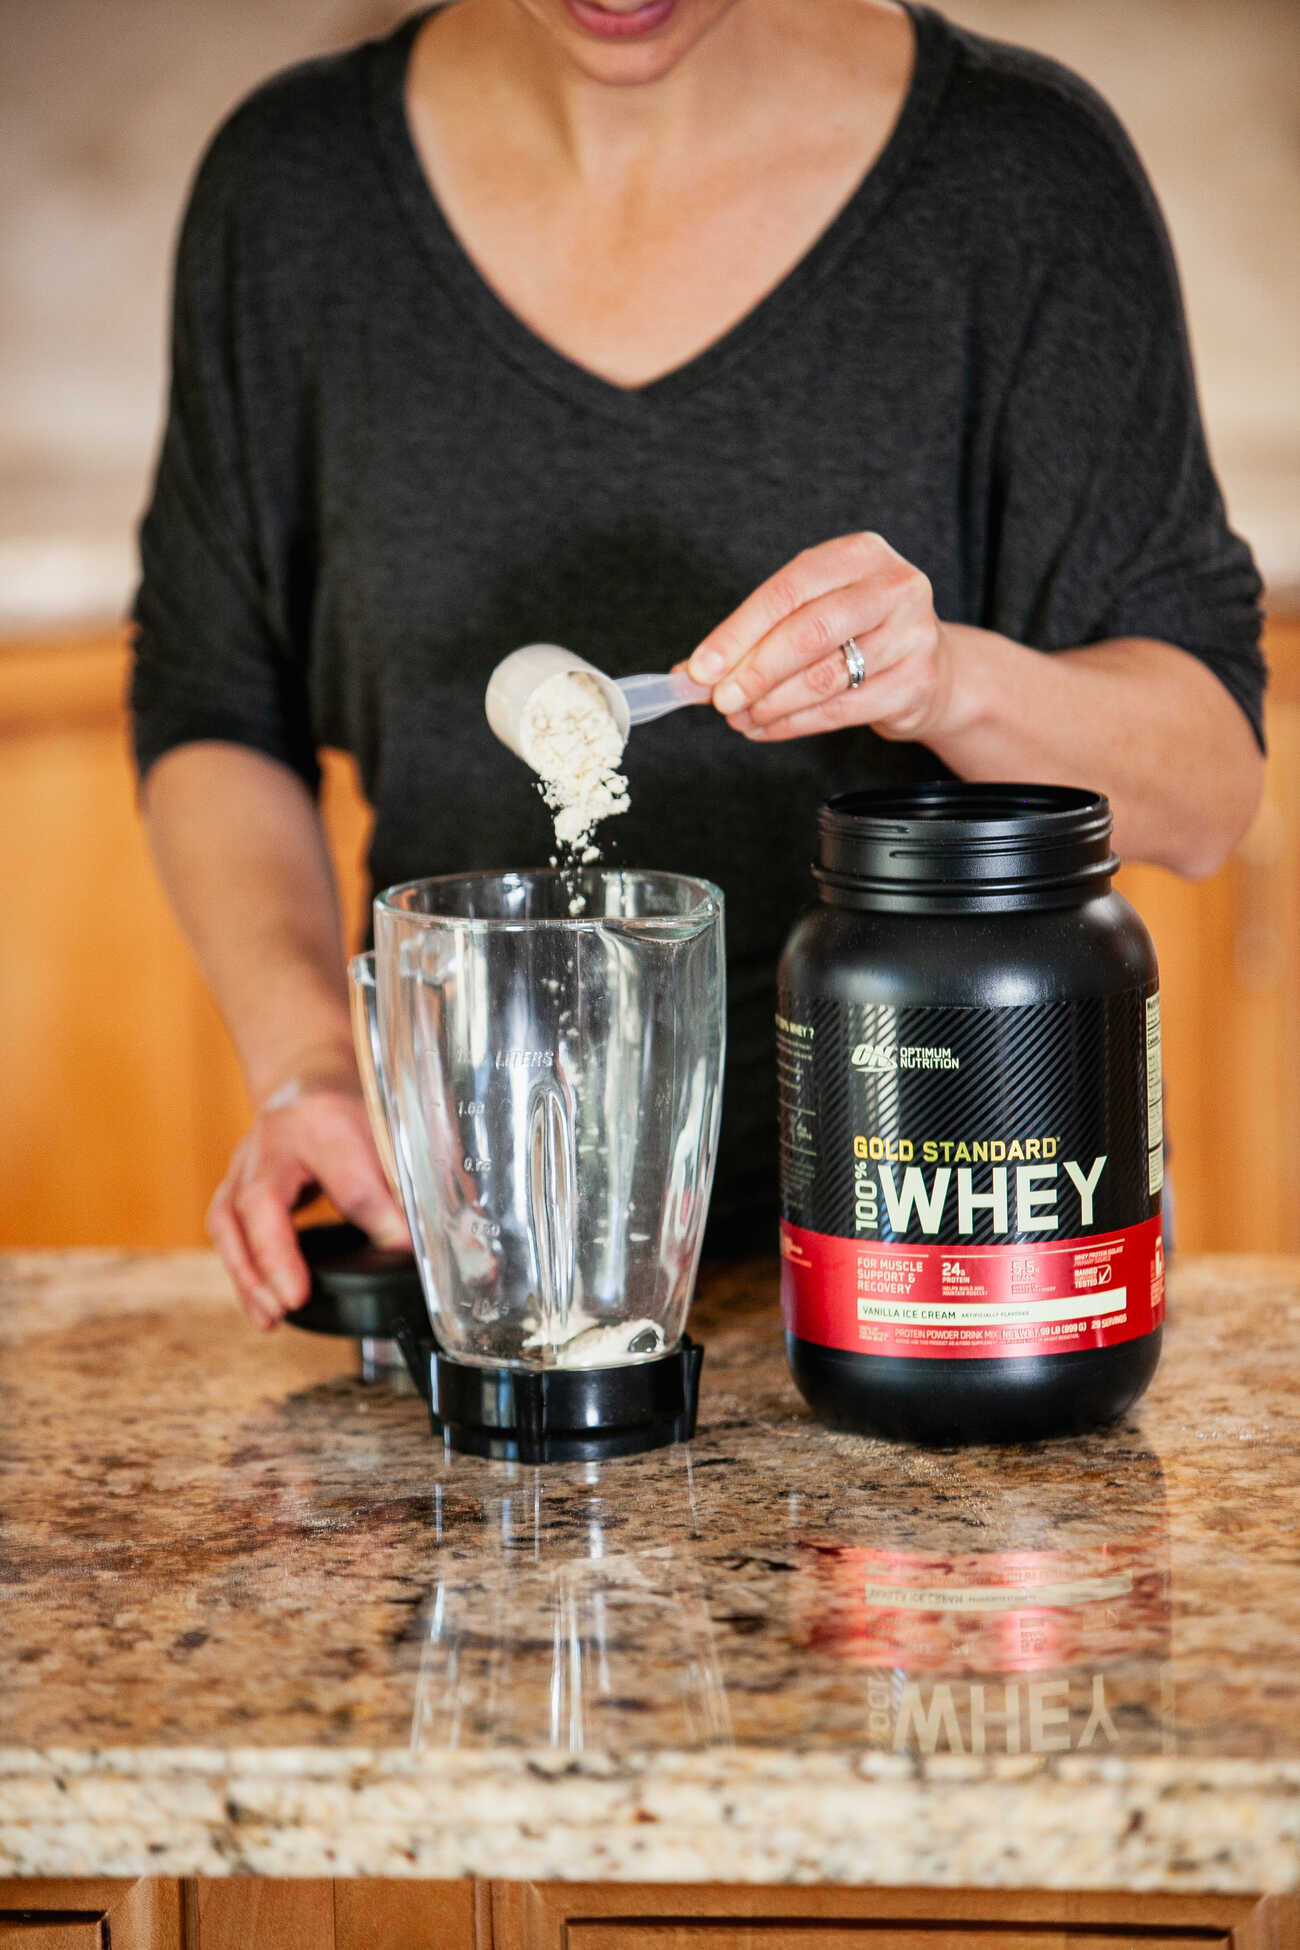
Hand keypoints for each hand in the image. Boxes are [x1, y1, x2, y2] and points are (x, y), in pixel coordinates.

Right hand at [206, 1081, 410, 1329]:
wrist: (303, 1081)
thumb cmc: (350, 1111)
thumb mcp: (388, 1133)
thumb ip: (408, 1185)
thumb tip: (444, 1242)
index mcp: (327, 1121)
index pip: (350, 1174)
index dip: (378, 1214)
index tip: (401, 1246)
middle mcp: (275, 1141)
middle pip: (263, 1200)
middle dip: (275, 1255)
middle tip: (295, 1300)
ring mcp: (244, 1165)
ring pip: (229, 1221)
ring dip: (248, 1274)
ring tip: (273, 1316)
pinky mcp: (230, 1188)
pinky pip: (224, 1233)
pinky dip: (240, 1273)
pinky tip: (262, 1306)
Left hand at [686, 531, 954, 742]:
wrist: (930, 670)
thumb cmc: (857, 633)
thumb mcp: (811, 614)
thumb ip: (754, 637)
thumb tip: (690, 674)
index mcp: (860, 554)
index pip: (788, 590)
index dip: (738, 631)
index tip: (700, 668)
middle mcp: (894, 586)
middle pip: (809, 631)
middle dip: (755, 671)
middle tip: (719, 700)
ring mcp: (913, 635)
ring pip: (825, 676)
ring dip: (771, 703)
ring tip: (739, 717)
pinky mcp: (916, 683)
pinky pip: (841, 710)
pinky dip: (793, 724)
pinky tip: (765, 729)